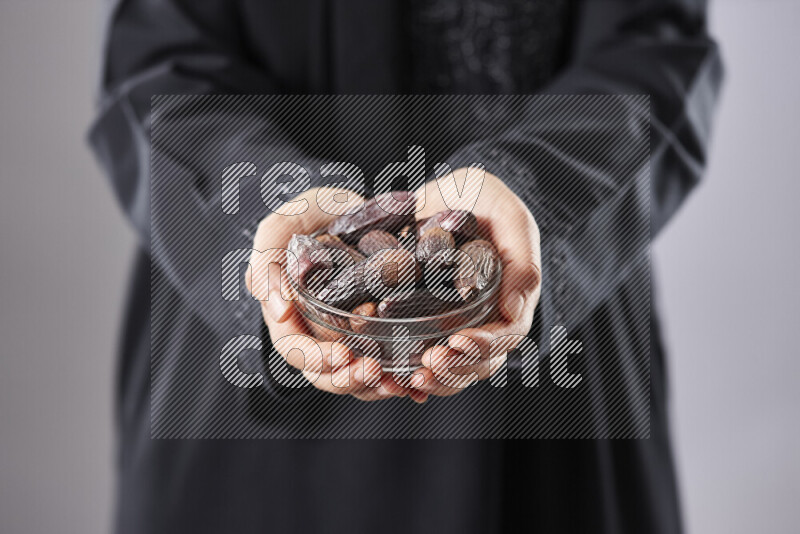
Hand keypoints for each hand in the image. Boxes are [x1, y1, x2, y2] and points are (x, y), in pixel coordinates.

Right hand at [245, 187, 426, 401]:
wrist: (356, 207)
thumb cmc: (312, 214)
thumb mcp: (281, 227)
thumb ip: (267, 261)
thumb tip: (278, 309)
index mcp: (290, 315)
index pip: (296, 350)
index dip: (317, 360)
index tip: (343, 355)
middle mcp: (318, 331)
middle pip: (326, 374)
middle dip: (349, 379)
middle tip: (374, 371)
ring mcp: (349, 334)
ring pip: (355, 374)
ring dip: (375, 385)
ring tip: (397, 382)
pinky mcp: (379, 329)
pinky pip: (385, 361)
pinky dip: (398, 374)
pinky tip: (415, 379)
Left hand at [408, 168, 541, 398]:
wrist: (444, 192)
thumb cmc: (482, 197)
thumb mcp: (508, 214)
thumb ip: (521, 258)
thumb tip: (515, 311)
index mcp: (512, 295)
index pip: (508, 333)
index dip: (485, 344)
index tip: (458, 343)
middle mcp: (487, 316)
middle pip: (481, 360)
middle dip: (456, 368)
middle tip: (429, 365)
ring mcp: (457, 322)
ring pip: (455, 367)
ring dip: (436, 378)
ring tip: (411, 377)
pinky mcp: (426, 322)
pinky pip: (424, 355)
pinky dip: (412, 370)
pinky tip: (396, 376)